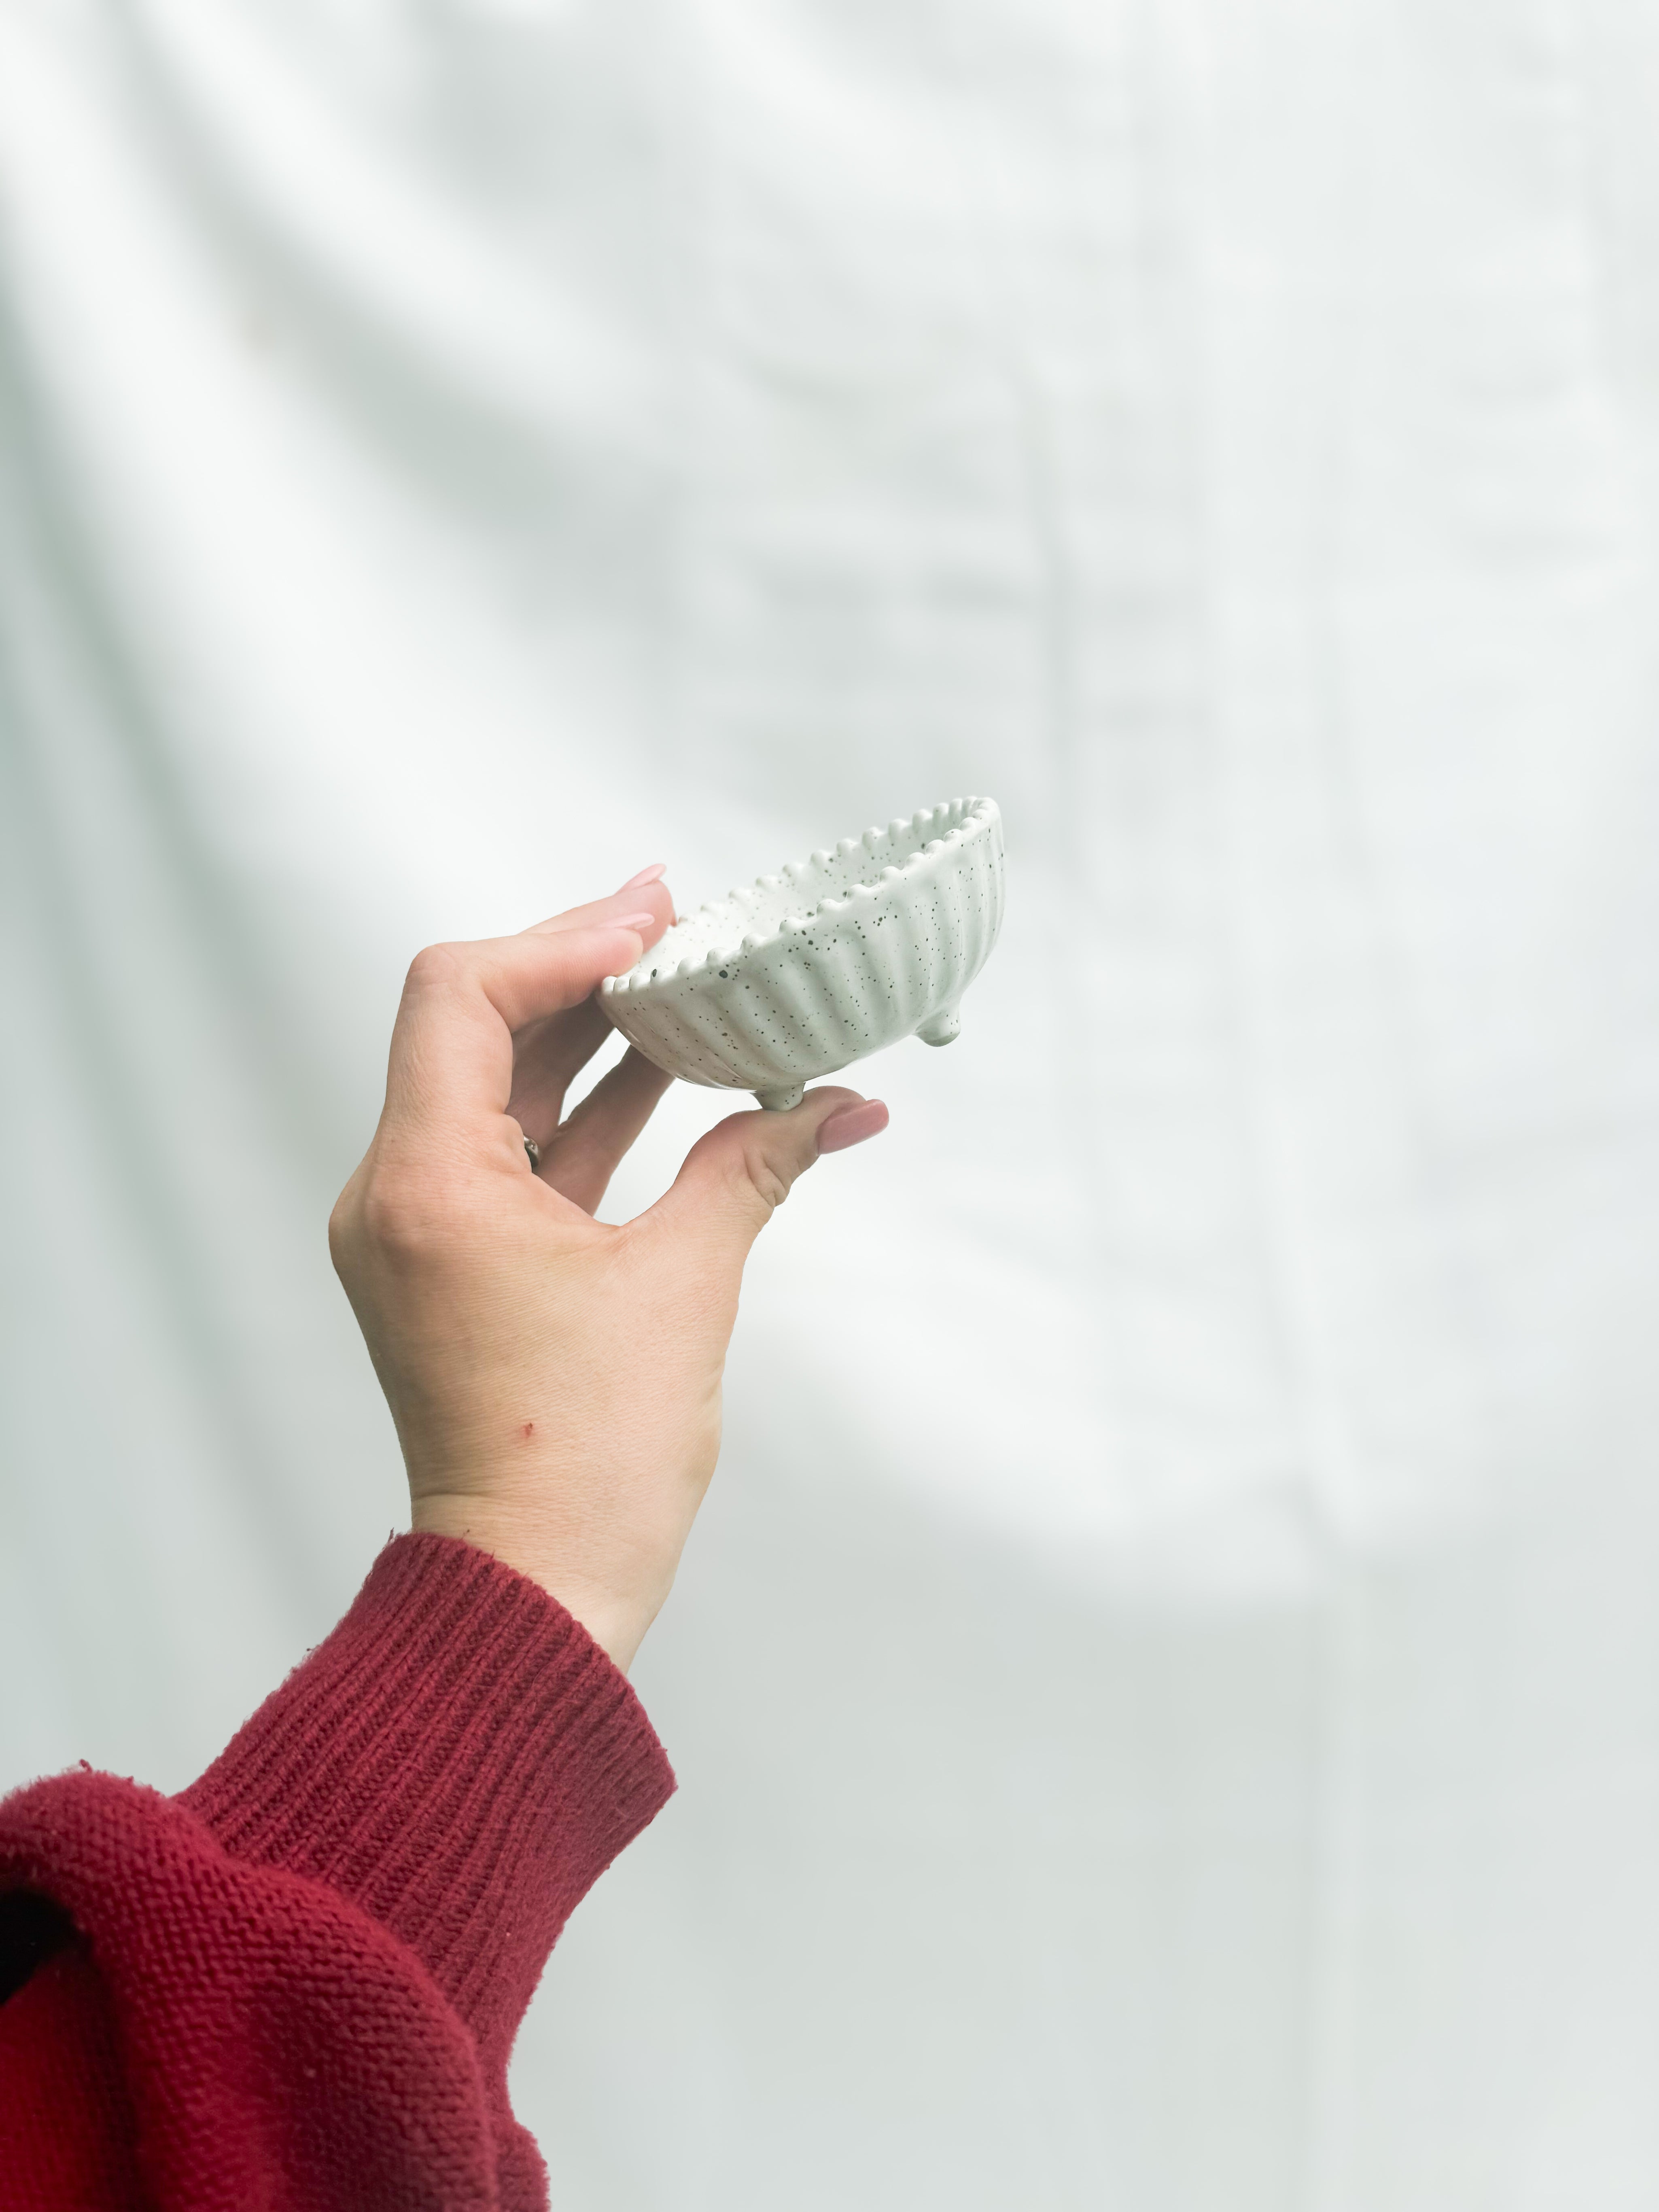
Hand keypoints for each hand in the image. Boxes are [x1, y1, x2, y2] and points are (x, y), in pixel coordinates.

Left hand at [328, 869, 888, 1669]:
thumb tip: (837, 1105)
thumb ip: (751, 1169)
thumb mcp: (686, 1288)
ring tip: (687, 983)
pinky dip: (586, 1112)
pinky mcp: (458, 1264)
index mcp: (428, 1186)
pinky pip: (516, 1155)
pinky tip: (669, 1074)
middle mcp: (399, 1196)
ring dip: (589, 1037)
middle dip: (583, 972)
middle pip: (477, 1028)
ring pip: (499, 1089)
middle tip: (681, 924)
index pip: (462, 995)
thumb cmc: (589, 1462)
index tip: (656, 921)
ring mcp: (423, 1232)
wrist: (539, 1587)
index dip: (562, 942)